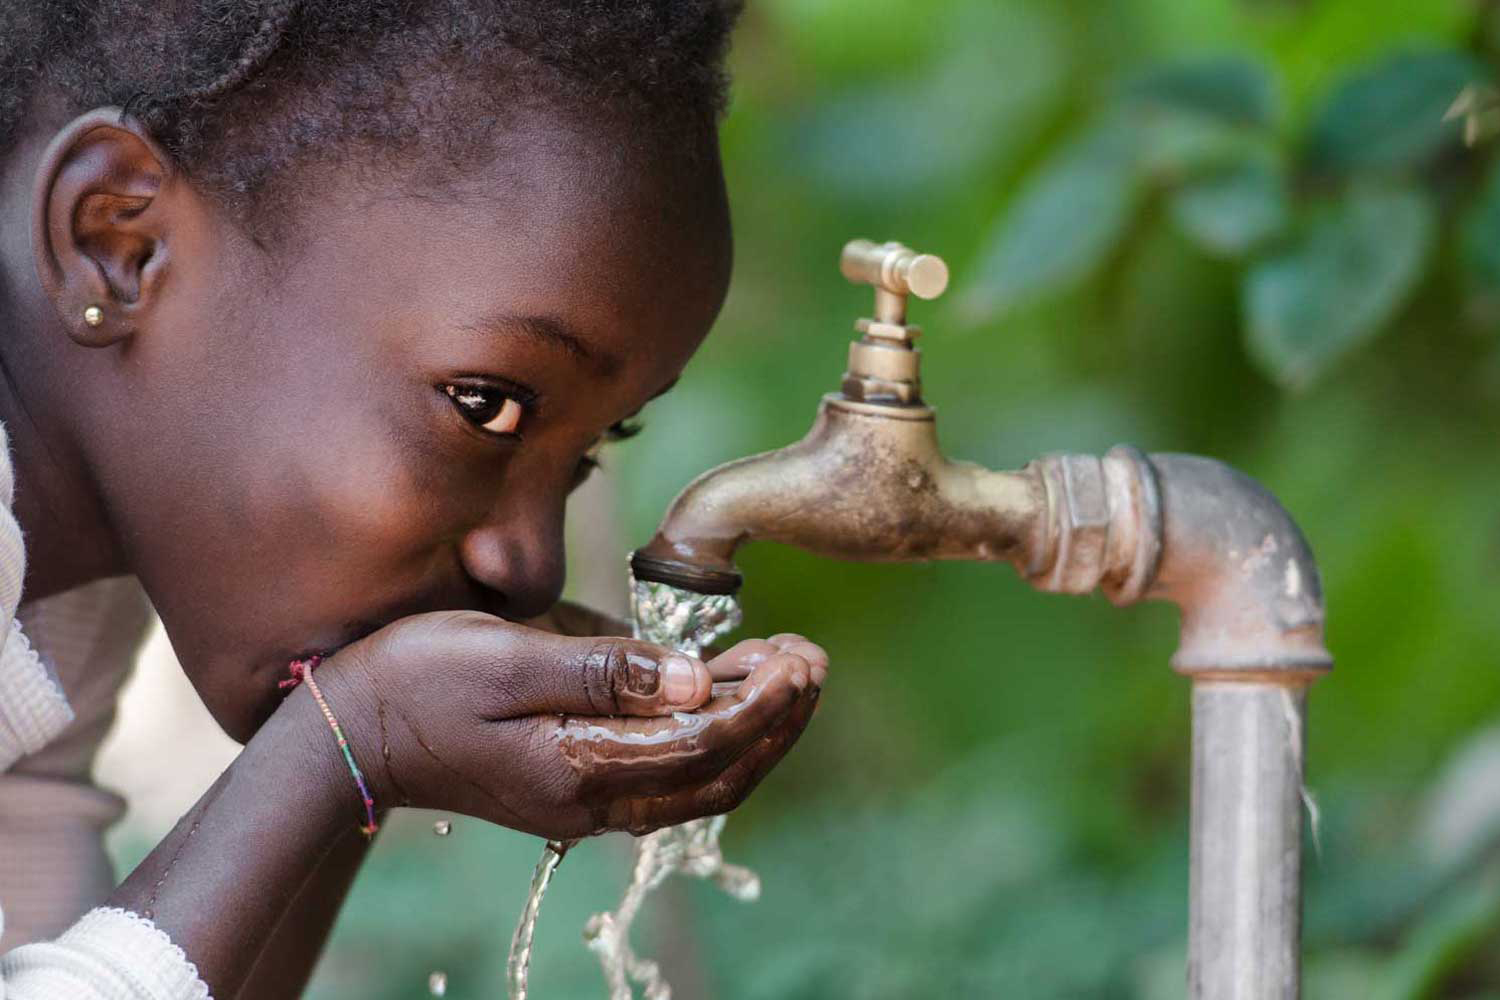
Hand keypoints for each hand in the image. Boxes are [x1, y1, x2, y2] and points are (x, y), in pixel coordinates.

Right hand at [306, 611, 826, 839]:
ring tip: (789, 672)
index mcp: (580, 767)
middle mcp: (593, 799)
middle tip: (812, 660)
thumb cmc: (419, 679)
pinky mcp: (577, 784)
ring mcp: (586, 799)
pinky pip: (669, 773)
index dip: (762, 703)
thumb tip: (697, 680)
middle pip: (717, 775)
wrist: (352, 731)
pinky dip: (714, 739)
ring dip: (753, 732)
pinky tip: (730, 692)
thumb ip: (605, 671)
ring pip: (700, 782)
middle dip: (776, 720)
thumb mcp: (508, 657)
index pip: (704, 745)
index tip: (799, 658)